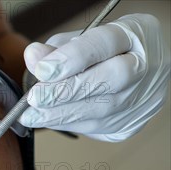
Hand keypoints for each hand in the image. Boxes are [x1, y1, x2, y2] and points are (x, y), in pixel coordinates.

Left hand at [20, 14, 169, 141]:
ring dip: (60, 114)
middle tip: (35, 98)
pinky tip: (49, 119)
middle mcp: (146, 66)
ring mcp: (143, 98)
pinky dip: (67, 123)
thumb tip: (34, 57)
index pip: (105, 43)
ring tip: (32, 115)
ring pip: (101, 110)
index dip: (72, 57)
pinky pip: (96, 128)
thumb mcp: (79, 40)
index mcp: (135, 34)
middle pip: (110, 79)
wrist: (136, 74)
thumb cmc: (102, 53)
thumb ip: (56, 50)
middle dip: (66, 91)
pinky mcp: (131, 123)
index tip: (42, 70)